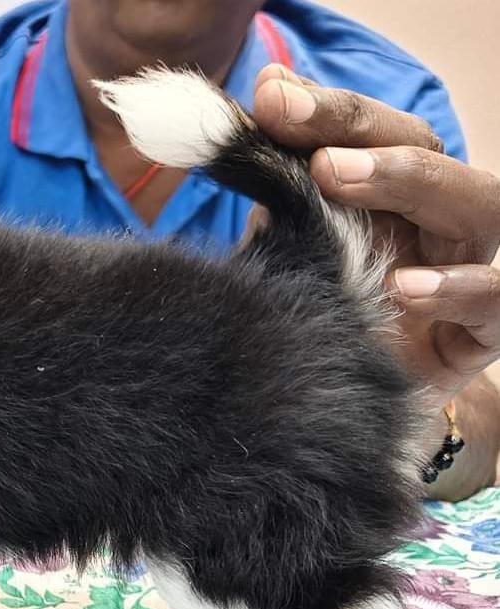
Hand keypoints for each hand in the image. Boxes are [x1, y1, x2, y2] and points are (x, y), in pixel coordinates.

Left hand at [252, 64, 499, 404]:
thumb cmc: (323, 320)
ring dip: (414, 183)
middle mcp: (436, 223)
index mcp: (392, 195)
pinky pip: (494, 302)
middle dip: (365, 137)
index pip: (375, 134)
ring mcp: (466, 272)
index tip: (268, 96)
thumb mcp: (293, 254)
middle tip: (305, 146)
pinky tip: (407, 287)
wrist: (344, 406)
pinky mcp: (480, 334)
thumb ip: (278, 197)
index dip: (327, 111)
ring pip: (479, 208)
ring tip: (337, 181)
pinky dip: (457, 289)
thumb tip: (239, 130)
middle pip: (427, 154)